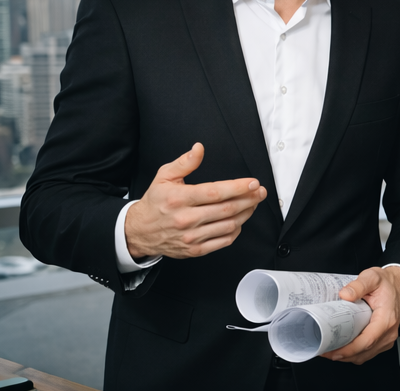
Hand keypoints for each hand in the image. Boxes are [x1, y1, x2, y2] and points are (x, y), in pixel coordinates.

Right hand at [124, 143, 266, 259]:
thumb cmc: (155, 202)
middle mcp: (186, 219)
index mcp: (180, 199)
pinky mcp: (195, 250)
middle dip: (249, 199)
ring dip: (246, 214)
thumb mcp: (164, 176)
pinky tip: (239, 220)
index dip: (239, 188)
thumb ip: (184, 162)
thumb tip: (199, 148)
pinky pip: (223, 241)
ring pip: (228, 225)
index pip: (216, 192)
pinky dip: (236, 230)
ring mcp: (191, 236)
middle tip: (260, 192)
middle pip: (227, 209)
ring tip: (253, 203)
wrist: (139, 231)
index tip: (253, 183)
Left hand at [325, 266, 399, 363]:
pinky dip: (355, 353)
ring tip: (330, 349)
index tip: (332, 351)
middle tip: (324, 350)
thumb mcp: (373, 277)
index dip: (348, 350)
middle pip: (364, 352)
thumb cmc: (387, 282)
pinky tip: (343, 347)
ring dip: (347, 356)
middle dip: (342, 355)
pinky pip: (368, 353)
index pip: (367, 341)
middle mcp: (389, 332)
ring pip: (365, 355)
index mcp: (386, 319)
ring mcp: (387, 338)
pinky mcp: (384, 340)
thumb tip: (344, 294)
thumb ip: (358, 285)